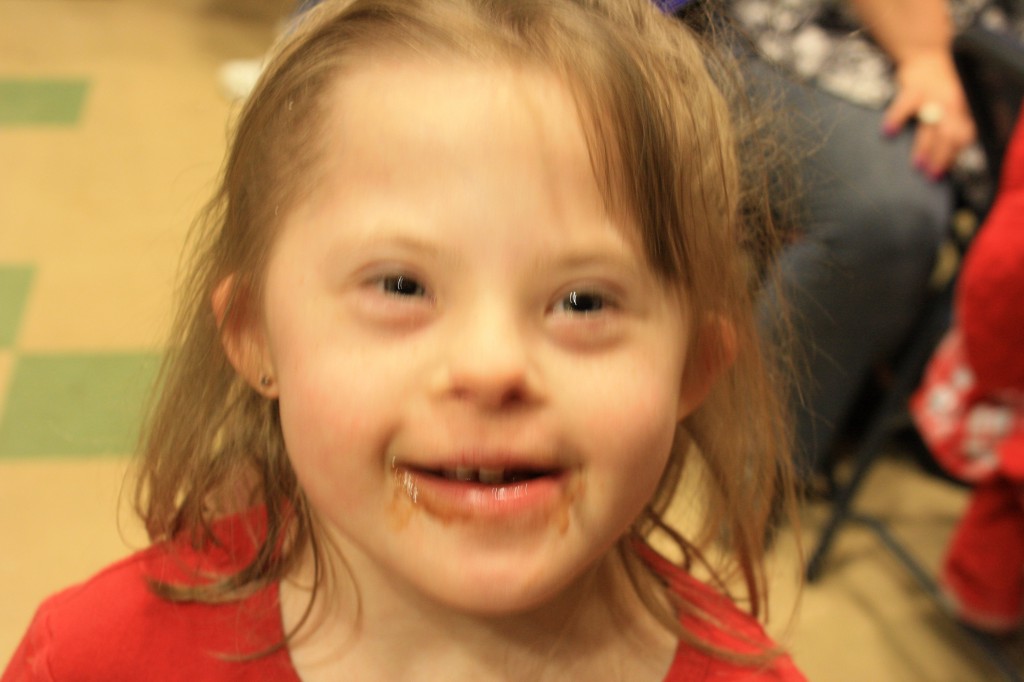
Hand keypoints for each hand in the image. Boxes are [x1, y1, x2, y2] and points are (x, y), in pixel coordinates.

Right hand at [882, 49, 975, 177]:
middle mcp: (952, 102)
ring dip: (925, 147)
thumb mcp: (953, 102)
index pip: (965, 135)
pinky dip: (896, 120)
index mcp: (964, 107)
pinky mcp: (914, 88)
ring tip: (917, 165)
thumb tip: (946, 153)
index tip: (944, 172)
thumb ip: (951, 124)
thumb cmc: (938, 84)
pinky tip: (888, 132)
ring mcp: (933, 96)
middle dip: (942, 157)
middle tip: (932, 175)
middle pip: (950, 135)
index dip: (956, 154)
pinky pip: (905, 107)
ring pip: (932, 126)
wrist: (927, 53)